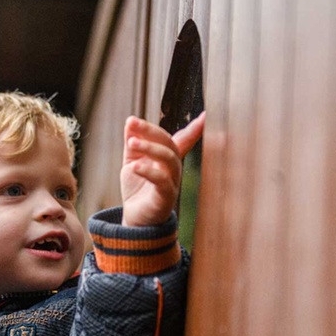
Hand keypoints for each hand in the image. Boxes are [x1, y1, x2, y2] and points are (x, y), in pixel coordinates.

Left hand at [120, 112, 204, 226]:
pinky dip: (148, 171)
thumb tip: (130, 122)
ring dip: (150, 148)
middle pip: (170, 144)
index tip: (205, 116)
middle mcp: (174, 169)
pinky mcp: (166, 198)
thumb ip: (133, 143)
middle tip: (133, 124)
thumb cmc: (137, 190)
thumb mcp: (132, 161)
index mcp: (168, 158)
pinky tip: (134, 166)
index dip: (194, 129)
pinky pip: (162, 181)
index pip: (180, 139)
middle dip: (152, 131)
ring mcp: (172, 183)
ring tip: (131, 143)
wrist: (135, 220)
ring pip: (169, 160)